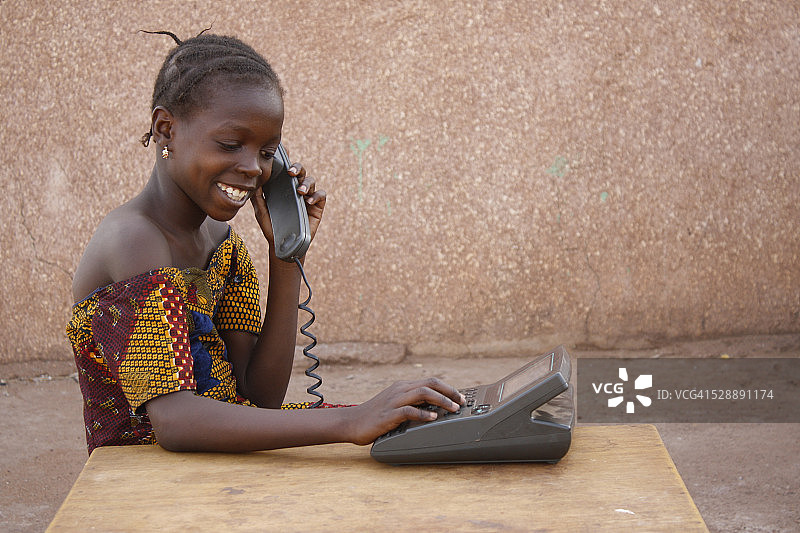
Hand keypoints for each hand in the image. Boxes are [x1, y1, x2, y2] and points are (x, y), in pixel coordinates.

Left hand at [249, 160, 325, 248]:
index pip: (286, 169)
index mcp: (283, 187)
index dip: (287, 159)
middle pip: (300, 171)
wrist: (282, 245)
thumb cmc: (271, 226)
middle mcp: (295, 189)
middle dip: (297, 168)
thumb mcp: (261, 210)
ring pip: (311, 181)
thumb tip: (253, 180)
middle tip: (290, 172)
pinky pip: (321, 195)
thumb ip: (258, 195)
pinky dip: (316, 196)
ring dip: (306, 183)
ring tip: (299, 191)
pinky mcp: (316, 207)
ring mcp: (307, 197)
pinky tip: (308, 202)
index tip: (285, 151)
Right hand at [346, 378, 465, 445]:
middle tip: (462, 402)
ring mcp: (394, 401)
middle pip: (430, 383)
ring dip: (442, 401)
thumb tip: (434, 408)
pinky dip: (423, 414)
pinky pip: (409, 410)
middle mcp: (400, 390)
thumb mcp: (395, 404)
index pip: (430, 381)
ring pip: (423, 393)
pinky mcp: (388, 414)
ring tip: (453, 409)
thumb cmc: (375, 416)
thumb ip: (412, 403)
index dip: (448, 388)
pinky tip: (433, 418)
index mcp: (403, 386)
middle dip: (449, 391)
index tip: (460, 397)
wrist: (351, 422)